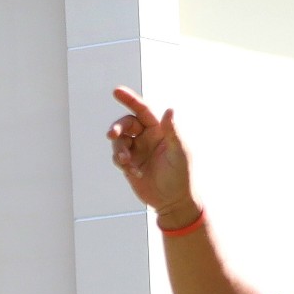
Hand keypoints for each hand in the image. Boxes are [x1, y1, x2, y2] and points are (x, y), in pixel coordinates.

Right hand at [107, 88, 196, 223]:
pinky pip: (118, 157)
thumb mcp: (179, 153)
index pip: (142, 110)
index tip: (116, 91)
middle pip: (126, 124)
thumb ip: (173, 132)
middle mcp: (146, 137)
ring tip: (125, 162)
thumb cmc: (181, 176)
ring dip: (118, 150)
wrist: (173, 202)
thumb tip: (170, 110)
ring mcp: (137, 150)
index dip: (130, 99)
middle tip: (112, 135)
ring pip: (119, 141)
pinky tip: (133, 172)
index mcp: (159, 129)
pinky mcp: (129, 164)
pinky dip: (122, 162)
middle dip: (117, 128)